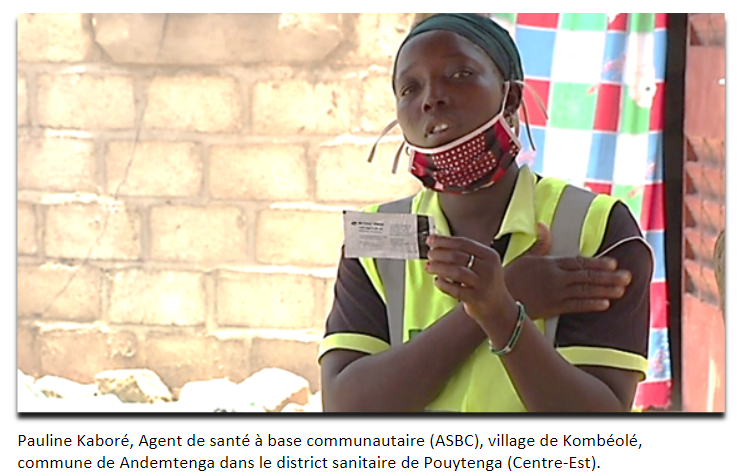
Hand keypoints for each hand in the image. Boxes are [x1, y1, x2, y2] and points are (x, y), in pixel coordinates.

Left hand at [425, 235, 517, 324]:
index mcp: (489, 255)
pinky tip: (436, 281)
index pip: (463, 243)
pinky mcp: (475, 298)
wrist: (497, 307)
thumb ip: (464, 253)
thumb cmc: (483, 281)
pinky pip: (455, 289)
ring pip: (455, 271)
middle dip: (439, 253)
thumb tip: (437, 242)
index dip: (444, 241)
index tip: (430, 240)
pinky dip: (442, 284)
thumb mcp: (482, 263)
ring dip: (438, 267)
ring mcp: (482, 284)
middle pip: (457, 256)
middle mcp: (488, 268)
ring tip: (428, 267)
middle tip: (429, 254)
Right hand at [504, 223, 631, 318]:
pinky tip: (605, 304)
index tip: (613, 263)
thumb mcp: (523, 257)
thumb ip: (538, 244)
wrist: (497, 299)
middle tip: (627, 277)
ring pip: (585, 291)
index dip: (597, 262)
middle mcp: (556, 279)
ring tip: (621, 290)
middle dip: (608, 277)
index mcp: (550, 264)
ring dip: (605, 290)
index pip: (578, 262)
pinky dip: (591, 305)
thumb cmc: (510, 277)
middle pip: (587, 276)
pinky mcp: (553, 308)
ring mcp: (556, 294)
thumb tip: (543, 226)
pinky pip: (576, 306)